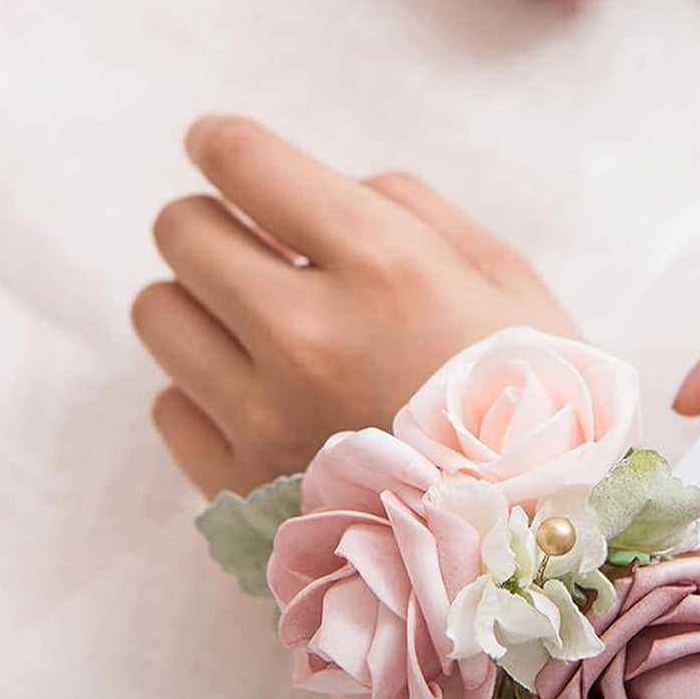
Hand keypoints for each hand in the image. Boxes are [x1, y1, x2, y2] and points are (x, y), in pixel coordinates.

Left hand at [132, 115, 578, 495]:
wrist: (541, 558)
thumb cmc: (538, 405)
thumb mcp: (506, 278)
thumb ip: (410, 209)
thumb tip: (325, 189)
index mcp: (383, 266)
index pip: (243, 162)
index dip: (221, 141)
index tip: (219, 145)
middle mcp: (306, 336)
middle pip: (180, 231)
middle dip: (214, 221)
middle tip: (257, 244)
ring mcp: (262, 420)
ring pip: (158, 312)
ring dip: (202, 302)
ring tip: (263, 327)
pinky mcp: (238, 491)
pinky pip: (169, 403)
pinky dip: (204, 388)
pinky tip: (265, 398)